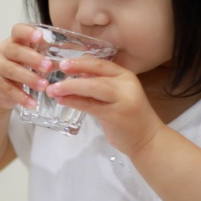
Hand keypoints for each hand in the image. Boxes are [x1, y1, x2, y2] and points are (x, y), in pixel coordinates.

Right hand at [0, 23, 52, 111]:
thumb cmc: (20, 69)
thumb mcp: (31, 59)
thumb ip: (47, 56)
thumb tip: (72, 60)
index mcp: (15, 41)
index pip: (18, 31)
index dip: (27, 32)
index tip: (40, 37)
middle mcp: (4, 51)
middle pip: (15, 51)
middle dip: (33, 58)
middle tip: (48, 67)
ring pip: (12, 70)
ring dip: (29, 78)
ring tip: (44, 86)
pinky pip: (9, 90)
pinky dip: (22, 97)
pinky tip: (33, 104)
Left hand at [44, 57, 163, 154]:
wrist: (147, 139)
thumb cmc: (129, 118)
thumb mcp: (116, 96)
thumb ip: (100, 86)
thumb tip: (74, 78)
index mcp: (126, 76)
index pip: (101, 64)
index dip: (81, 62)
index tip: (63, 63)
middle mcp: (125, 84)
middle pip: (95, 74)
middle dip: (73, 72)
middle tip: (55, 73)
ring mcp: (122, 99)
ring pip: (92, 87)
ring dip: (69, 87)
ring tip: (53, 90)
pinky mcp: (115, 115)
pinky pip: (89, 105)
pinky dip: (74, 102)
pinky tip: (62, 100)